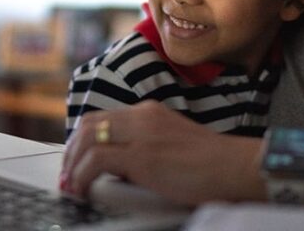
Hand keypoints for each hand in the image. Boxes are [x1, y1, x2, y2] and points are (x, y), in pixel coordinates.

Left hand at [60, 100, 262, 204]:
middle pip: (89, 124)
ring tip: (71, 185)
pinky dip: (82, 176)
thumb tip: (118, 167)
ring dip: (72, 164)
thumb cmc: (212, 164)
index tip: (75, 160)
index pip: (102, 117)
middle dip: (71, 151)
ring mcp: (142, 134)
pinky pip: (96, 160)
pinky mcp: (143, 156)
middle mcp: (143, 116)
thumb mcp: (172, 145)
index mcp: (150, 112)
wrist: (236, 167)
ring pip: (87, 138)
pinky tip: (82, 189)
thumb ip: (146, 148)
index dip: (82, 140)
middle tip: (67, 174)